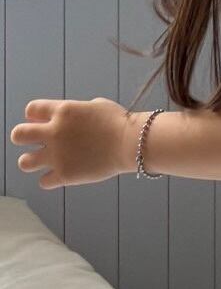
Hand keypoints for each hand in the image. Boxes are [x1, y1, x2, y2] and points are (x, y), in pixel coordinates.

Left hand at [9, 99, 134, 188]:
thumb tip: (74, 119)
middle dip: (24, 138)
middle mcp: (54, 132)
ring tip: (45, 163)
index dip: (36, 117)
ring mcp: (58, 155)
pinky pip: (44, 182)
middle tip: (38, 143)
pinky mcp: (66, 174)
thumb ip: (77, 112)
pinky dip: (50, 180)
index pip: (31, 110)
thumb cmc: (121, 123)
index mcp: (62, 112)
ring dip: (32, 162)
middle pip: (18, 135)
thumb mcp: (97, 106)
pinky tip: (60, 177)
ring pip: (25, 162)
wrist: (133, 144)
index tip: (45, 123)